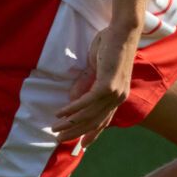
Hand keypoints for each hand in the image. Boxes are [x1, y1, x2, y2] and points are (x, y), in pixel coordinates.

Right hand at [47, 23, 138, 143]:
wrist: (121, 31)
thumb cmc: (110, 46)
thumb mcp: (96, 68)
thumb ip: (86, 84)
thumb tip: (72, 100)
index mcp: (118, 96)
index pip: (104, 120)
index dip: (93, 134)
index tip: (82, 145)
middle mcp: (118, 98)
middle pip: (94, 122)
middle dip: (76, 132)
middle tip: (60, 139)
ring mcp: (114, 93)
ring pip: (89, 115)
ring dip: (70, 124)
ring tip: (55, 128)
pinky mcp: (107, 86)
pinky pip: (86, 102)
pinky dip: (72, 109)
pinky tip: (61, 114)